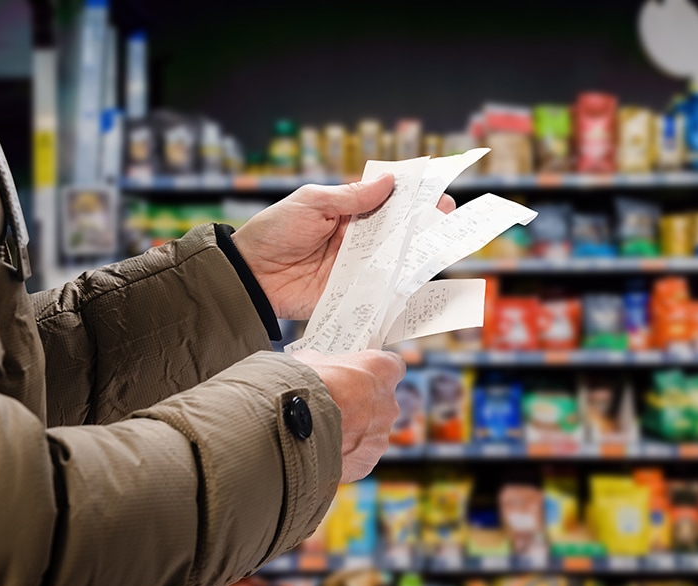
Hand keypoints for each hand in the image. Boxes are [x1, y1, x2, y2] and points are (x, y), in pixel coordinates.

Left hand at [232, 175, 455, 319]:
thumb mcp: (312, 203)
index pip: (386, 201)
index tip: (436, 191)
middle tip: (446, 217)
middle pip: (397, 231)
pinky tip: (419, 281)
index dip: (411, 196)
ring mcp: (356, 267)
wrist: (250, 275)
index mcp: (347, 212)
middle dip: (422, 223)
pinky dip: (398, 287)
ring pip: (394, 259)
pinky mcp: (352, 292)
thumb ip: (351, 197)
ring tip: (441, 246)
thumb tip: (389, 181)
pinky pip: (380, 289)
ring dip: (416, 253)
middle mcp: (357, 239)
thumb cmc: (274, 231)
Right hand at [291, 348, 405, 482]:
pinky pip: (358, 456)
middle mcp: (389, 403)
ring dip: (353, 431)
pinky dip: (344, 454)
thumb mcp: (311, 361)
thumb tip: (315, 366)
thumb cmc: (304, 386)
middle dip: (361, 404)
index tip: (361, 374)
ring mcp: (380, 436)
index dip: (375, 371)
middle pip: (381, 402)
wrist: (290, 427)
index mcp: (382, 370)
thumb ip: (325, 364)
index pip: (392, 366)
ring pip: (370, 432)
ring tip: (324, 430)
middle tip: (336, 405)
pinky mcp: (367, 462)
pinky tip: (322, 449)